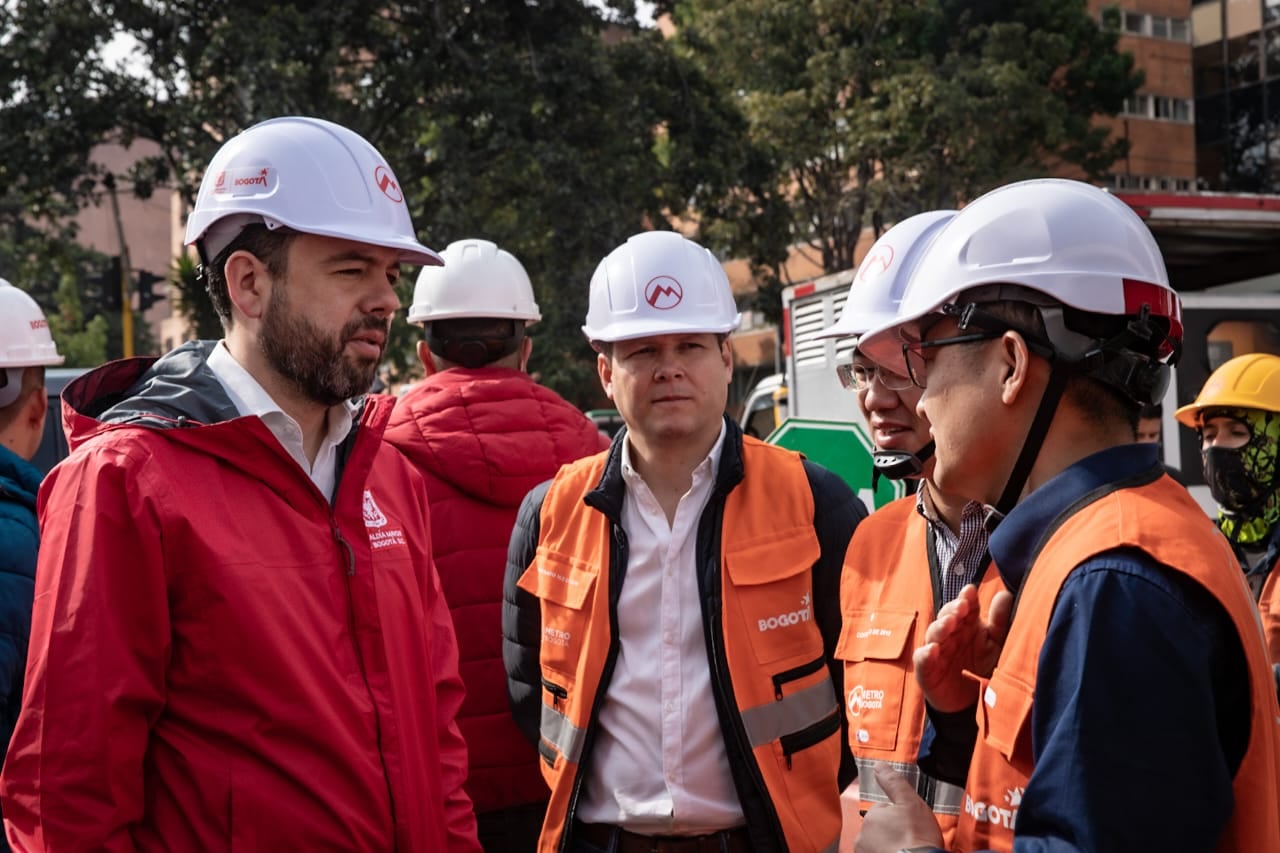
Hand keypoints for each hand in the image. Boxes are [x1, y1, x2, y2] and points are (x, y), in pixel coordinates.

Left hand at [854, 765, 944, 852]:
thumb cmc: (917, 840)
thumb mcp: (910, 802)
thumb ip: (893, 782)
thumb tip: (879, 766)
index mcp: (871, 817)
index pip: (883, 810)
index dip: (899, 816)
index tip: (910, 824)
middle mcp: (863, 837)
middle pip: (879, 829)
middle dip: (892, 832)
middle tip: (910, 838)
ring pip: (878, 845)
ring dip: (889, 846)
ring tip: (907, 849)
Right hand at [913, 585, 1012, 712]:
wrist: (967, 703)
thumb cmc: (981, 667)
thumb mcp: (996, 645)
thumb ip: (1000, 621)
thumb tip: (1005, 594)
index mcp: (967, 625)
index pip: (965, 606)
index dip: (967, 598)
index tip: (971, 591)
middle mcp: (950, 633)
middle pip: (947, 615)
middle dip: (953, 609)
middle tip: (962, 607)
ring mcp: (936, 650)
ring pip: (934, 633)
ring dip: (940, 626)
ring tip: (949, 623)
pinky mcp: (926, 669)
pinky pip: (923, 659)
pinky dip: (926, 653)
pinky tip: (933, 650)